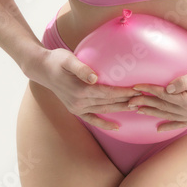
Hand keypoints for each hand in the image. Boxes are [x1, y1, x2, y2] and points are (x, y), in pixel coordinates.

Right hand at [24, 47, 141, 130]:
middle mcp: (79, 102)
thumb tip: (93, 78)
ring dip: (121, 110)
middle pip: (109, 103)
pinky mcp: (75, 110)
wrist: (42, 69)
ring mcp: (77, 108)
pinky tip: (117, 126)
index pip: (109, 93)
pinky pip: (92, 119)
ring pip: (104, 111)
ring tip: (138, 108)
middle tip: (145, 100)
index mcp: (80, 90)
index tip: (139, 90)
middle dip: (128, 101)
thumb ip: (81, 68)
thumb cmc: (57, 60)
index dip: (125, 92)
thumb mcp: (68, 59)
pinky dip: (104, 124)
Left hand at [127, 60, 186, 131]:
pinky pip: (181, 124)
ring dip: (153, 113)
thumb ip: (183, 80)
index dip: (148, 90)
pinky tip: (159, 128)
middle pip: (163, 108)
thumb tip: (167, 88)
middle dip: (145, 103)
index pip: (163, 95)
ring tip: (138, 111)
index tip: (135, 86)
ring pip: (169, 116)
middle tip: (128, 101)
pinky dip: (169, 126)